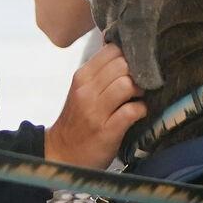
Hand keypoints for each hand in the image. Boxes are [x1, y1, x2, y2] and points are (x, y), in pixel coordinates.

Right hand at [44, 43, 146, 168]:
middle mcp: (87, 91)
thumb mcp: (82, 90)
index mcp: (82, 77)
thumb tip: (121, 49)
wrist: (62, 154)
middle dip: (137, 72)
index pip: (112, 50)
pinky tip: (138, 113)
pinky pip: (132, 111)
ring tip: (139, 98)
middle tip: (141, 83)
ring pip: (127, 85)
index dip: (129, 54)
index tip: (136, 64)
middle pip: (122, 65)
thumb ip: (100, 71)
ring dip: (140, 91)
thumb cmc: (77, 119)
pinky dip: (141, 110)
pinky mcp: (107, 130)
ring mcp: (96, 111)